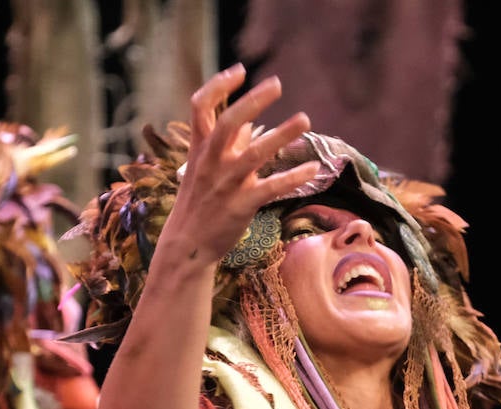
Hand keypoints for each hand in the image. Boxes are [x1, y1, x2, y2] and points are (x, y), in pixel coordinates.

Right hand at [161, 63, 318, 267]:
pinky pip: (271, 187)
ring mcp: (227, 183)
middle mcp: (212, 161)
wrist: (187, 245)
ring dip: (281, 134)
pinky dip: (293, 177)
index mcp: (200, 148)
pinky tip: (313, 169)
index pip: (201, 106)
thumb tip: (246, 126)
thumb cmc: (199, 202)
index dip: (218, 85)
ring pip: (255, 153)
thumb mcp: (204, 169)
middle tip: (277, 84)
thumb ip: (226, 146)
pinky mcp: (242, 205)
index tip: (239, 71)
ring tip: (304, 119)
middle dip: (253, 100)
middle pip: (228, 122)